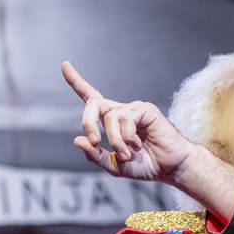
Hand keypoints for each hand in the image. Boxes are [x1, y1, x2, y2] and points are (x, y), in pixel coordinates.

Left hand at [62, 62, 233, 215]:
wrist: (169, 169)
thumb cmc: (144, 166)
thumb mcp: (113, 165)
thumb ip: (95, 155)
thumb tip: (77, 139)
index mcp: (111, 121)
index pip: (91, 98)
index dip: (76, 81)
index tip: (64, 65)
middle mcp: (121, 111)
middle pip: (93, 103)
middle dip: (88, 122)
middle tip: (95, 141)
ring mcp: (133, 109)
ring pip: (110, 118)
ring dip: (116, 141)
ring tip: (128, 153)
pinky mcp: (145, 109)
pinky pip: (125, 119)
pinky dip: (127, 137)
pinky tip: (138, 144)